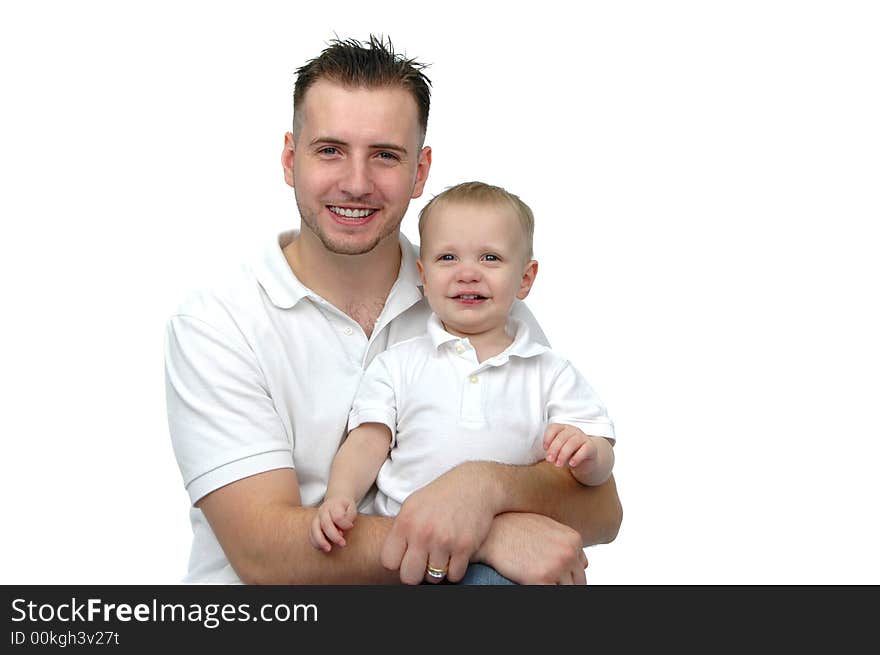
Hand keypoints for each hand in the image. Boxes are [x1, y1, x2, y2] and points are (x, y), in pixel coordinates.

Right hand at [309, 497, 356, 551]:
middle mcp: (323, 510)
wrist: (337, 499)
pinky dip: (315, 542)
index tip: (351, 527)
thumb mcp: (352, 509)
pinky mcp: (313, 525)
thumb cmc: (345, 507)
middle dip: (334, 536)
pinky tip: (322, 548)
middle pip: (325, 524)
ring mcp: (317, 517)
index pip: (338, 516)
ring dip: (321, 541)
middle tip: (342, 544)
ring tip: (328, 549)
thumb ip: (348, 518)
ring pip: (314, 529)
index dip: (344, 524)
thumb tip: (341, 531)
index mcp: (334, 505)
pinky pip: (310, 534)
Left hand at [380, 463, 497, 584]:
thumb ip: (401, 530)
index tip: (406, 557)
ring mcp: (443, 541)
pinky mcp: (464, 546)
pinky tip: (455, 556)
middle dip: (416, 573)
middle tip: (424, 563)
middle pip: (409, 577)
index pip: (388, 562)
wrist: (474, 484)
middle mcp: (422, 532)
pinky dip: (455, 570)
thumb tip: (391, 560)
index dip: (397, 563)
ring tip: (441, 556)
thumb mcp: (413, 505)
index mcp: (405, 522)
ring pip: (433, 578)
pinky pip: (454, 576)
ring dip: (437, 571)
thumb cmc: (440, 496)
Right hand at [477, 512, 588, 584]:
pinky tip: (530, 583)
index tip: (554, 576)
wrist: (490, 532)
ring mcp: (556, 566)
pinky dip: (542, 591)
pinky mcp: (541, 579)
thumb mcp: (545, 526)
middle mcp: (569, 553)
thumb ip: (566, 542)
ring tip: (537, 580)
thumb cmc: (514, 527)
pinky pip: (551, 594)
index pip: (581, 568)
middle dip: (563, 584)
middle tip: (546, 581)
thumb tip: (585, 562)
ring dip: (553, 587)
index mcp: (573, 540)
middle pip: (578, 582)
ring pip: (566, 590)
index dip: (567, 575)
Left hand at [543, 424, 597, 468]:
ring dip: (563, 454)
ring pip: (572, 442)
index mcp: (563, 429)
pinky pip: (584, 450)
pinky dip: (577, 457)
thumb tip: (548, 455)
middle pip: (562, 436)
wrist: (586, 461)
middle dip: (554, 449)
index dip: (548, 437)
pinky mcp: (591, 447)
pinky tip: (572, 464)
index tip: (545, 448)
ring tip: (558, 464)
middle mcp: (573, 431)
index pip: (553, 428)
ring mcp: (583, 437)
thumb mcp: (558, 451)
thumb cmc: (569, 454)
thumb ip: (552, 450)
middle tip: (550, 460)